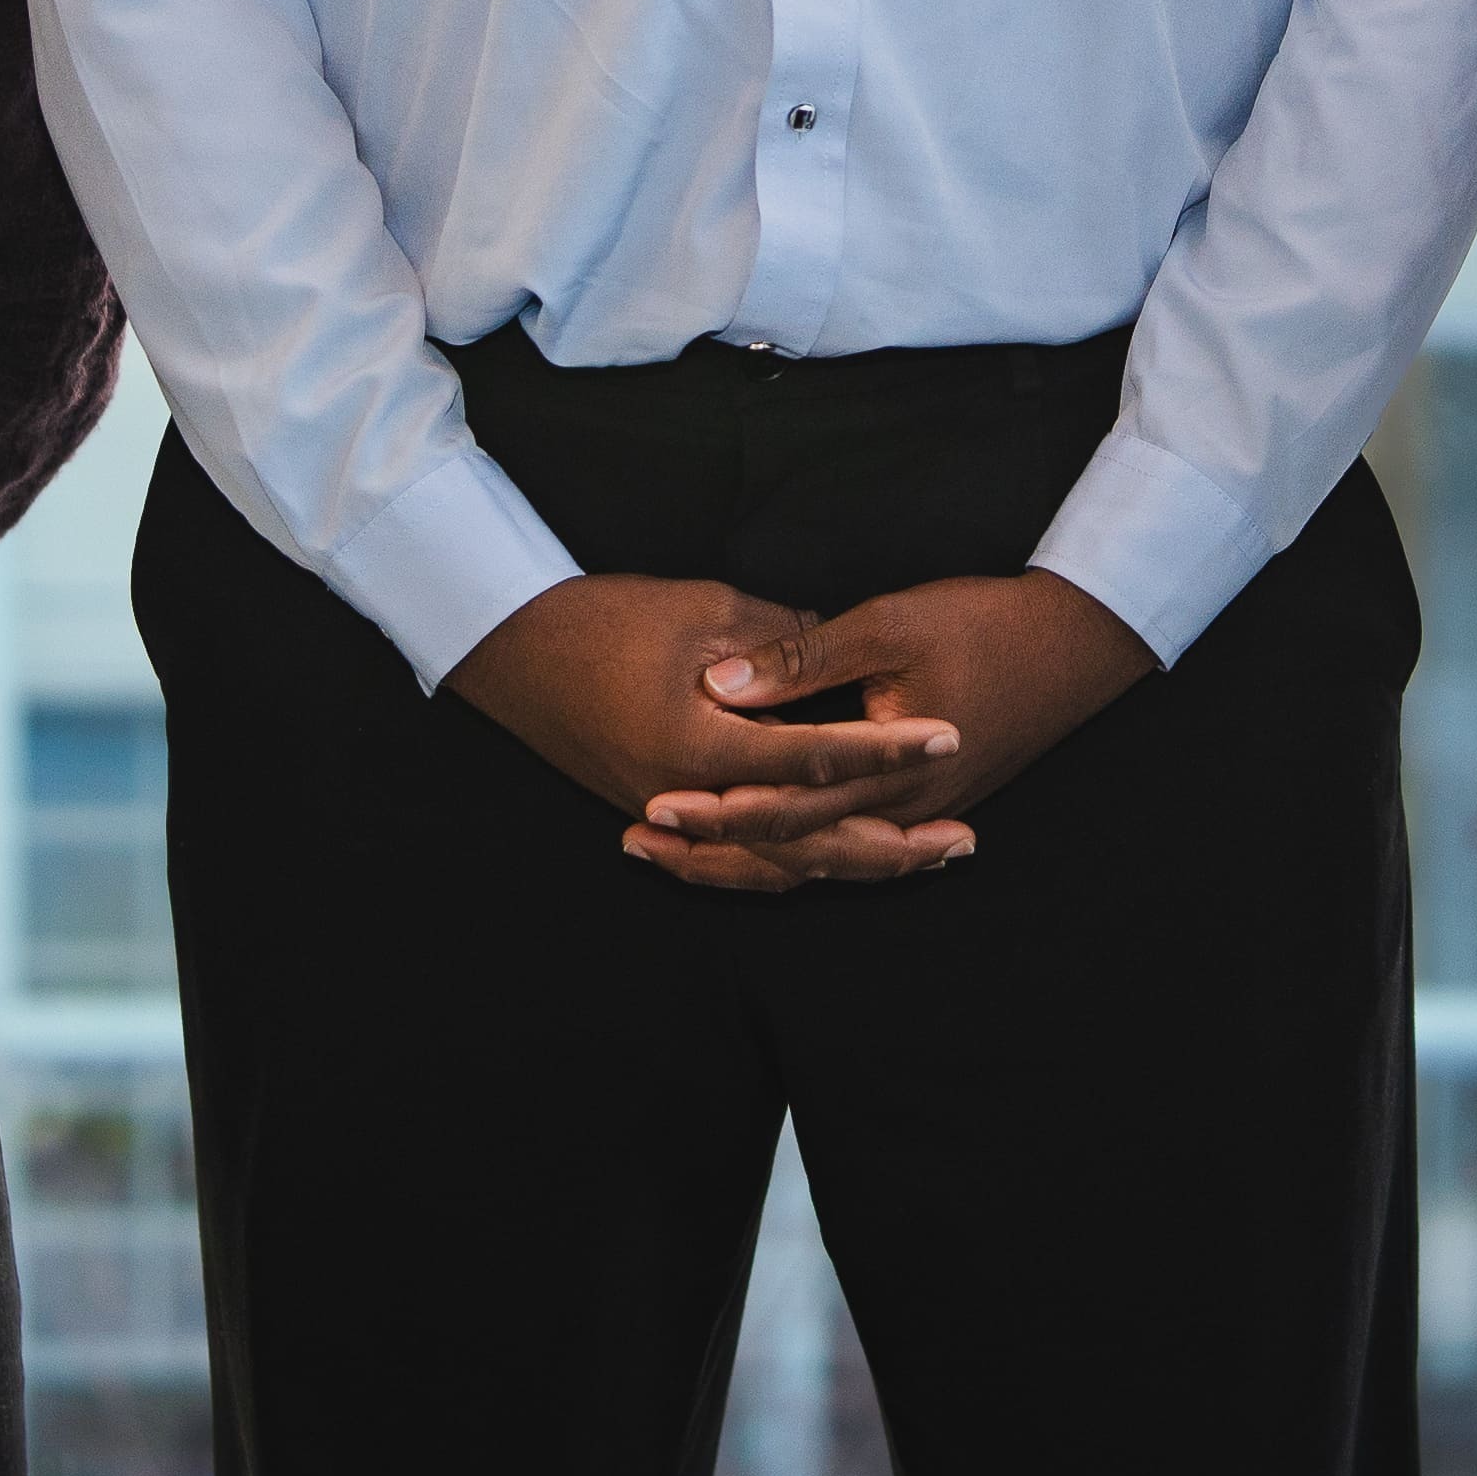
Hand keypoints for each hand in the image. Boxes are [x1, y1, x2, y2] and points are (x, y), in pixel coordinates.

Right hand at [448, 574, 958, 853]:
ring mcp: (672, 815)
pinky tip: (839, 863)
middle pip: (805, 843)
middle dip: (889, 846)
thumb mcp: (705, 609)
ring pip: (774, 865)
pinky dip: (792, 867)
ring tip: (922, 861)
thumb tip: (851, 659)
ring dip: (851, 866)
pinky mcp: (661, 814)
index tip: (949, 733)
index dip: (887, 748)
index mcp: (702, 742)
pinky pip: (737, 862)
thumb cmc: (606, 616)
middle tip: (962, 840)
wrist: (514, 649)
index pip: (816, 756)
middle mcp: (690, 797)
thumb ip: (785, 644)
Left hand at [622, 573, 1161, 893]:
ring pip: (816, 859)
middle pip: (792, 854)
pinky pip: (842, 844)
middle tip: (640, 842)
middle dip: (713, 851)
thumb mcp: (888, 623)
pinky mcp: (921, 805)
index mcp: (891, 774)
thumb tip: (721, 682)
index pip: (787, 810)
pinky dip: (789, 847)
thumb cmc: (985, 623)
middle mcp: (900, 811)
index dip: (717, 811)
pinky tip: (748, 839)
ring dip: (743, 858)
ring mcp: (914, 814)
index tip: (655, 803)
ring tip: (672, 852)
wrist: (1077, 644)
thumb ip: (804, 656)